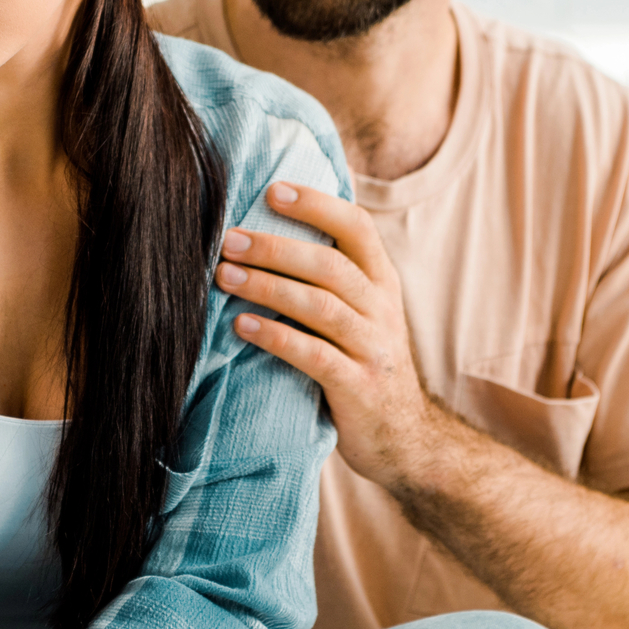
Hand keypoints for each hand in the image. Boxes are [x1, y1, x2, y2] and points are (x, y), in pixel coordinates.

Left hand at [215, 183, 442, 488]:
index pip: (358, 227)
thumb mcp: (362, 314)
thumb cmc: (363, 365)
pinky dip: (276, 337)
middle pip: (330, 264)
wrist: (404, 439)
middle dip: (275, 247)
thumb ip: (331, 277)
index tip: (272, 189)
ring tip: (224, 276)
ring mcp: (374, 349)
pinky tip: (241, 326)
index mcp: (382, 282)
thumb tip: (270, 228)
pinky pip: (315, 355)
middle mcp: (383, 309)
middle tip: (228, 239)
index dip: (317, 204)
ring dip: (268, 287)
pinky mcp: (359, 387)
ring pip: (320, 306)